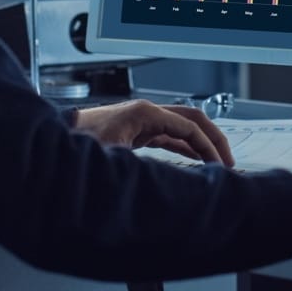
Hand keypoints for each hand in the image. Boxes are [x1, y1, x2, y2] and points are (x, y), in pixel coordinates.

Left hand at [73, 99, 233, 165]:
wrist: (62, 134)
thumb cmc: (81, 139)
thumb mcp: (111, 153)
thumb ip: (136, 164)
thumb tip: (162, 178)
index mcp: (146, 113)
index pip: (188, 127)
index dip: (208, 146)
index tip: (219, 167)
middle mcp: (148, 113)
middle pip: (192, 119)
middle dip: (214, 138)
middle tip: (229, 161)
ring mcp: (145, 121)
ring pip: (184, 127)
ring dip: (202, 143)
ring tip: (218, 164)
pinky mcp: (140, 132)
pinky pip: (171, 137)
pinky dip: (187, 147)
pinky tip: (196, 161)